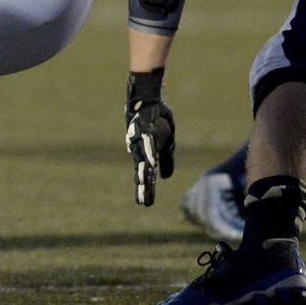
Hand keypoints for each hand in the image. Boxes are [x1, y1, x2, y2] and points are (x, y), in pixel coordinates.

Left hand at [125, 69, 175, 206]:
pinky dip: (149, 151)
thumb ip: (165, 160)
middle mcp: (139, 148)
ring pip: (141, 157)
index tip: (145, 204)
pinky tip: (151, 161)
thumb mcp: (165, 143)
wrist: (149, 100)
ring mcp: (139, 138)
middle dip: (142, 186)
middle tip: (142, 202)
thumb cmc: (156, 121)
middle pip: (141, 171)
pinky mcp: (142, 126)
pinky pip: (146, 140)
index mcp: (145, 154)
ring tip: (143, 184)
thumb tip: (165, 178)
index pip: (146, 175)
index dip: (146, 189)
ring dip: (142, 171)